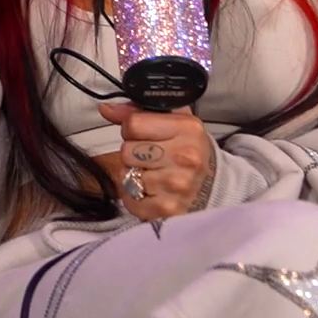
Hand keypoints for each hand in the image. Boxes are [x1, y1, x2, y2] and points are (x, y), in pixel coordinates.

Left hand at [97, 102, 217, 221]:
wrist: (211, 186)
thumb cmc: (187, 149)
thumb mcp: (171, 120)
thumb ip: (137, 111)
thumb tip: (106, 109)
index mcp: (187, 128)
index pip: (133, 124)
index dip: (132, 129)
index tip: (143, 135)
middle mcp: (185, 157)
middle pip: (127, 150)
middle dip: (132, 153)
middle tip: (150, 157)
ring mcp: (177, 185)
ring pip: (126, 175)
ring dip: (134, 175)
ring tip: (153, 174)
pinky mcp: (167, 208)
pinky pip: (130, 199)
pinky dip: (135, 197)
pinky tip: (152, 192)